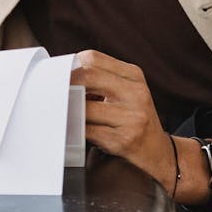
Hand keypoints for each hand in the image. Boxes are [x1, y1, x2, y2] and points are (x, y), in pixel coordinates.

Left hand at [71, 50, 176, 190]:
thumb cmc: (135, 119)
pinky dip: (77, 131)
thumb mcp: (128, 91)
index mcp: (134, 75)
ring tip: (65, 114)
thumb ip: (102, 79)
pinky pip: (89, 132)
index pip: (93, 58)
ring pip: (85, 107)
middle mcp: (136, 93)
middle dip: (66, 84)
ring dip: (70, 111)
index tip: (59, 75)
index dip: (71, 65)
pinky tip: (75, 131)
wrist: (158, 152)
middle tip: (53, 93)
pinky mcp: (125, 140)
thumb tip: (63, 75)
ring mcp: (132, 117)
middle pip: (88, 76)